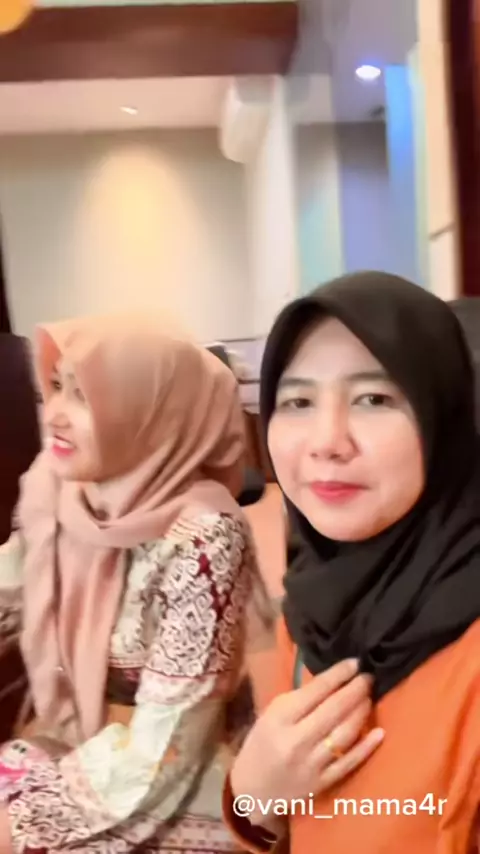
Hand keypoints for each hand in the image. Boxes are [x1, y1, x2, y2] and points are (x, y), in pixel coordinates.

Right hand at [230, 658, 382, 826]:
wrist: (254, 789)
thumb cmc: (262, 743)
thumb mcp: (271, 714)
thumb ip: (300, 698)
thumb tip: (333, 679)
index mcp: (280, 718)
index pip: (316, 691)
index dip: (338, 674)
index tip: (355, 662)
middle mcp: (296, 740)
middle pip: (334, 710)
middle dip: (355, 690)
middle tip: (368, 677)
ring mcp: (311, 764)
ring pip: (344, 734)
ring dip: (361, 713)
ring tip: (368, 698)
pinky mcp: (322, 783)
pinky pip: (349, 762)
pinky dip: (366, 747)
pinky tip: (379, 732)